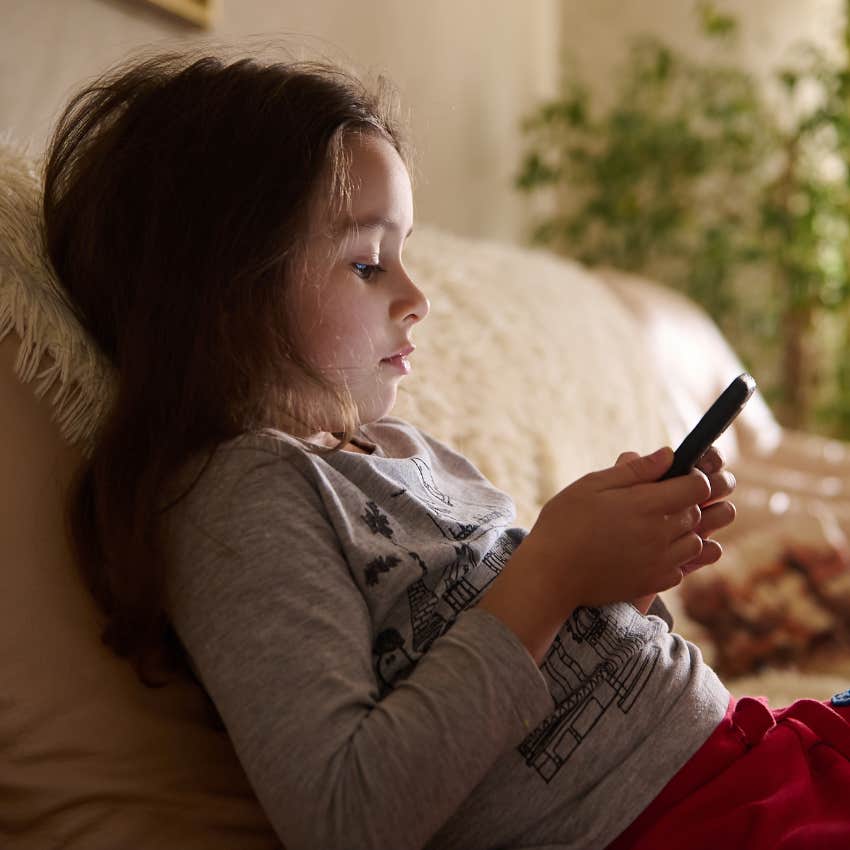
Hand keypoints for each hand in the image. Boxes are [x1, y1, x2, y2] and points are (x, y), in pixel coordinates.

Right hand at [524, 446, 712, 612]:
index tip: (673, 478)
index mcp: (646, 504)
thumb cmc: (564, 523)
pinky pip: (680, 568)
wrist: (551, 574)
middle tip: (651, 502)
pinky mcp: (653, 583)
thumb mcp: (591, 486)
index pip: (699, 486)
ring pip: (695, 542)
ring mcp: (659, 562)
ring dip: (681, 532)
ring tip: (650, 527)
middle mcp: (660, 534)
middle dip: (683, 503)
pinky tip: (645, 552)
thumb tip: (668, 454)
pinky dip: (671, 558)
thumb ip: (633, 470)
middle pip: (697, 513)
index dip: (692, 477)